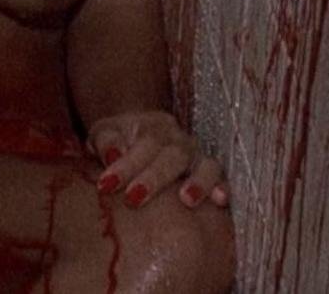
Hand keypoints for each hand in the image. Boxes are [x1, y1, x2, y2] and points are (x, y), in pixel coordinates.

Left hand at [86, 110, 228, 208]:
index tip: (105, 185)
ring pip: (205, 164)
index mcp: (152, 127)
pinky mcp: (211, 174)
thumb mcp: (105, 133)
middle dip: (154, 179)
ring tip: (187, 200)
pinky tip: (221, 200)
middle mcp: (179, 140)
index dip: (126, 166)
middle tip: (133, 199)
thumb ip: (106, 141)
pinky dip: (223, 188)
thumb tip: (111, 154)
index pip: (143, 143)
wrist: (140, 132)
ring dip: (198, 182)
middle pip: (173, 155)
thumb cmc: (118, 139)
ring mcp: (198, 156)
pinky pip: (223, 179)